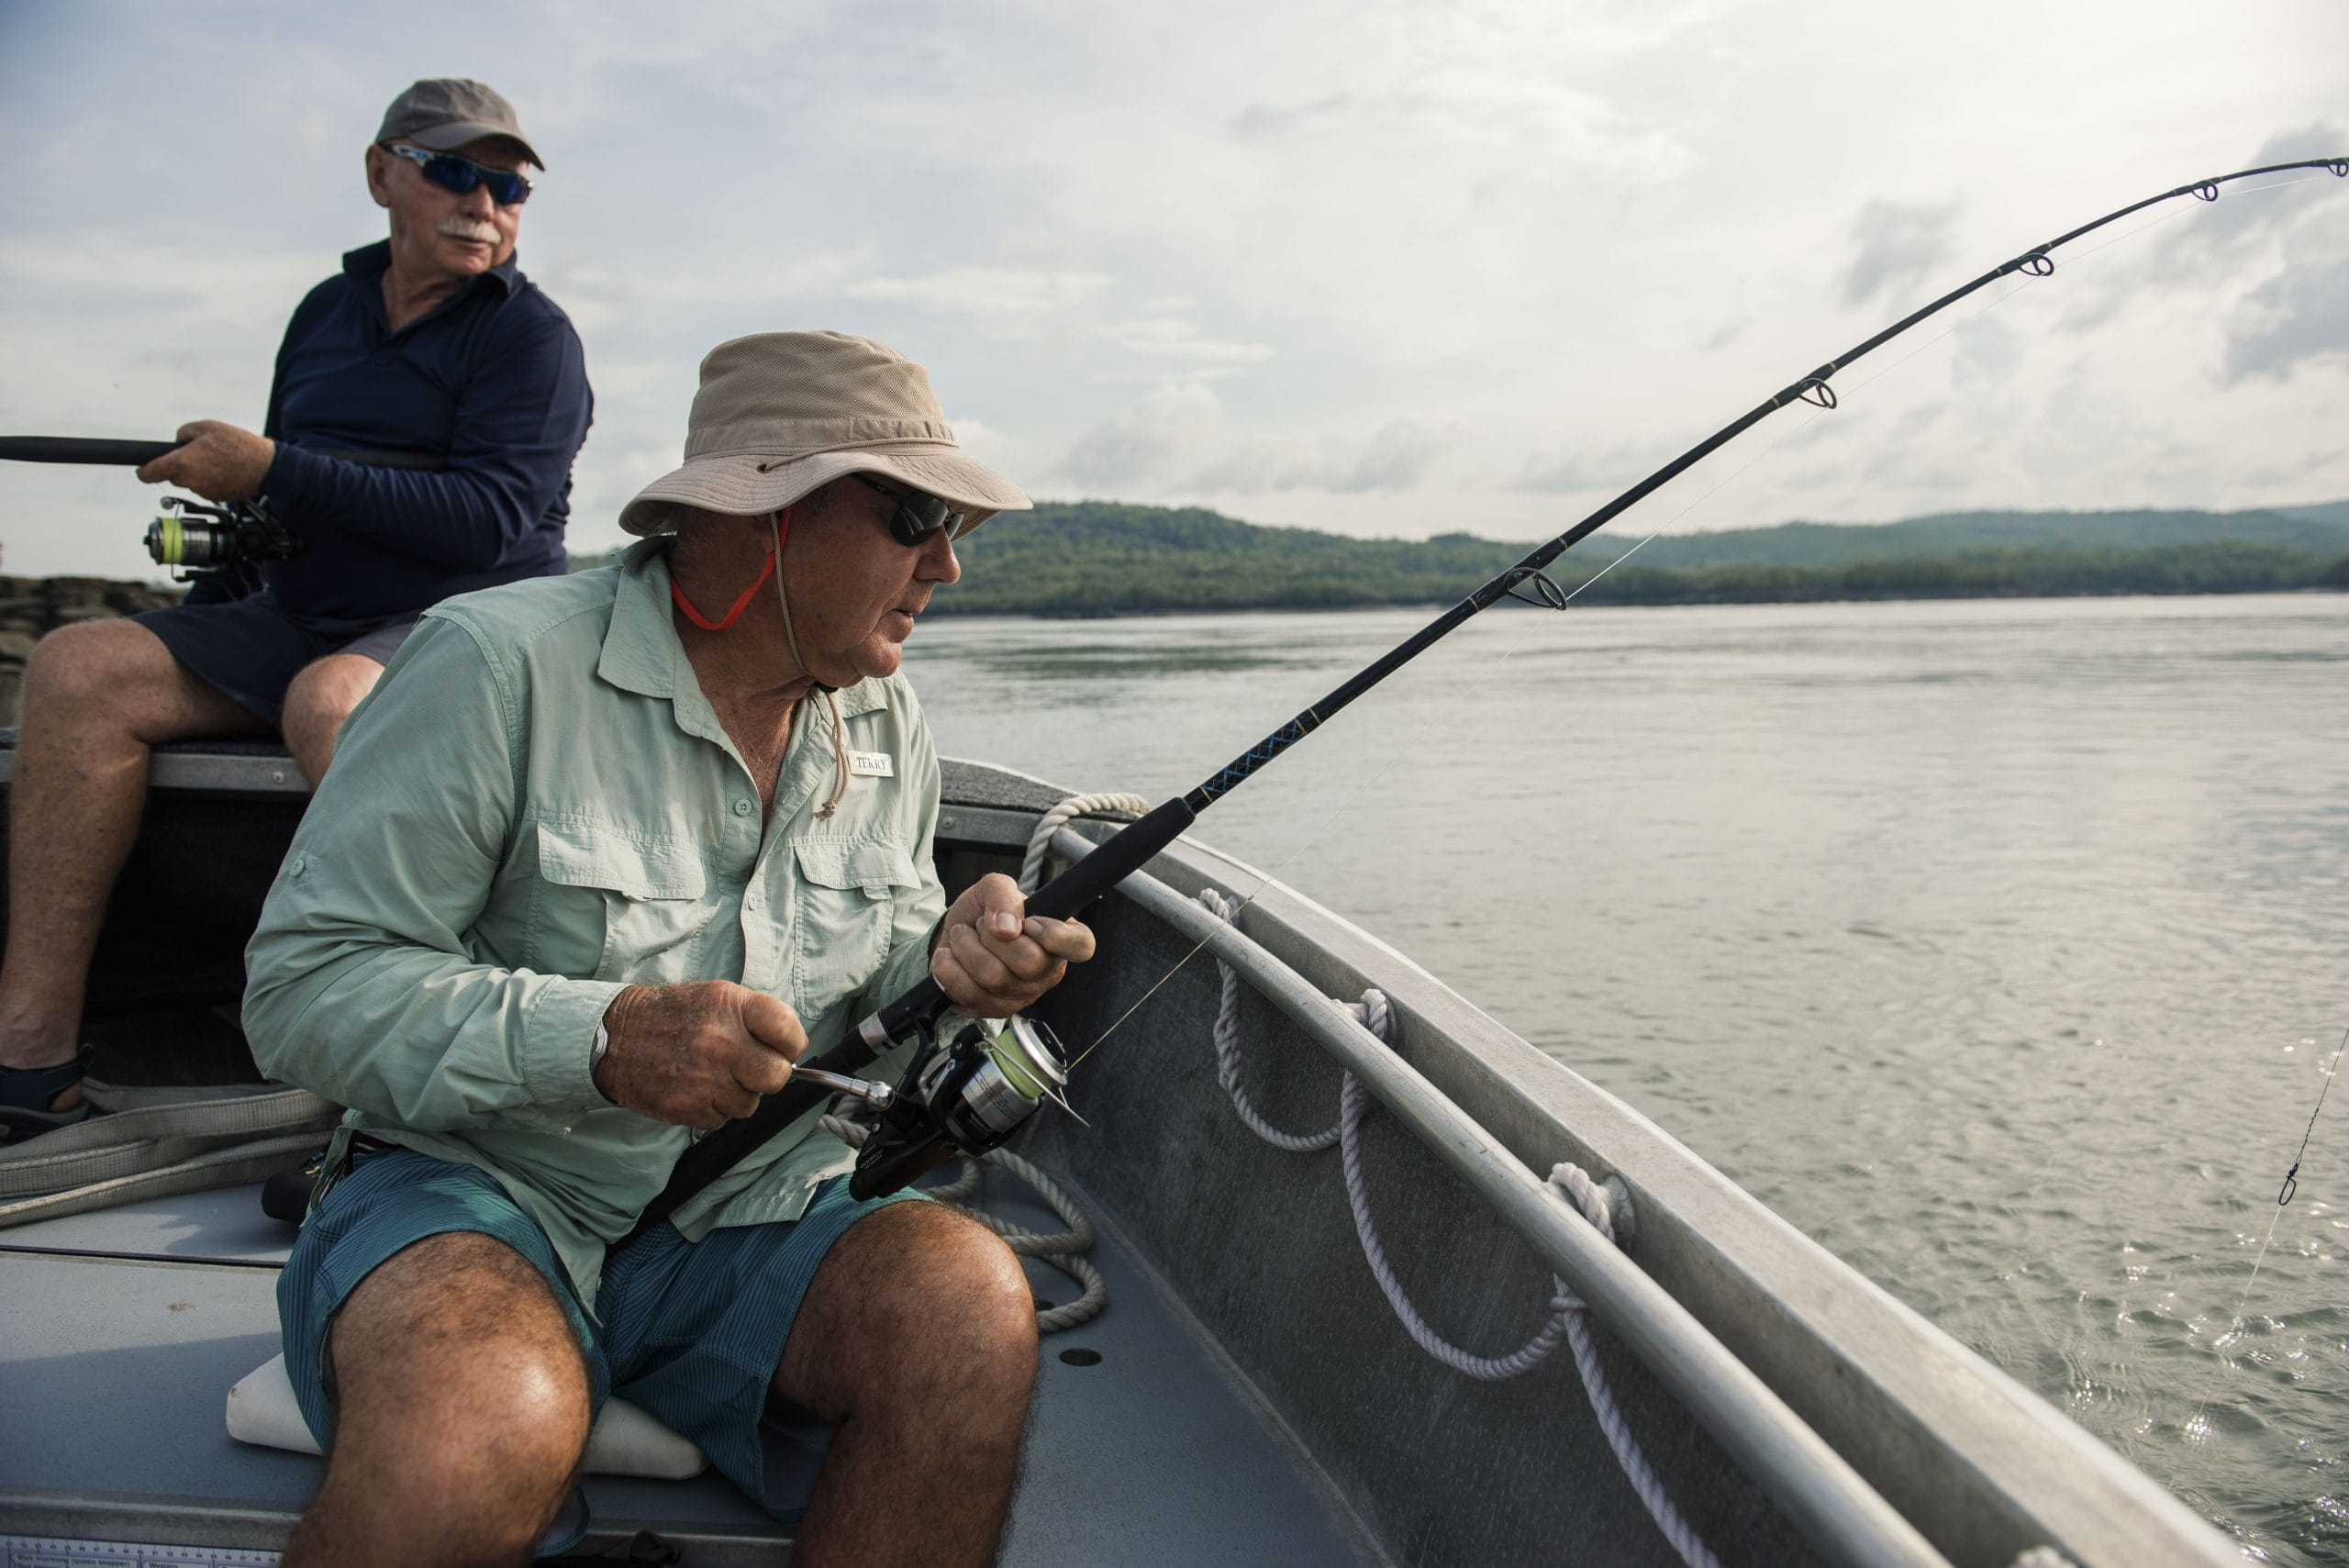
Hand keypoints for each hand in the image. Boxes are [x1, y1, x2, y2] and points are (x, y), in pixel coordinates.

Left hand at [136, 419, 275, 500]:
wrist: (266, 467)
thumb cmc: (239, 446)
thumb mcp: (207, 426)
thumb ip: (184, 432)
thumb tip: (179, 442)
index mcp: (182, 463)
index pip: (150, 473)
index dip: (143, 471)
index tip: (142, 470)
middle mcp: (189, 481)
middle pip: (172, 476)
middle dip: (180, 465)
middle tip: (198, 453)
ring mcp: (203, 492)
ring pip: (189, 482)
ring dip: (196, 472)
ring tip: (216, 460)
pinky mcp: (215, 498)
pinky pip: (204, 487)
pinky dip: (210, 480)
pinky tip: (224, 470)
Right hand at [592, 980, 806, 1127]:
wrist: (615, 1037)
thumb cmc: (672, 1016)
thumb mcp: (716, 997)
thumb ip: (756, 1018)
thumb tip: (791, 1050)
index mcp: (731, 1006)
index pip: (788, 1031)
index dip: (791, 1044)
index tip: (783, 1048)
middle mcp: (720, 1042)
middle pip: (777, 1076)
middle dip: (768, 1075)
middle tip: (750, 1068)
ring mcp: (703, 1078)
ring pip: (749, 1104)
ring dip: (737, 1095)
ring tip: (712, 1075)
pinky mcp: (685, 1107)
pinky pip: (721, 1120)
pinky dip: (712, 1109)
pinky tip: (695, 1088)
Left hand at [931, 872, 1095, 1016]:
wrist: (952, 937)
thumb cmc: (984, 914)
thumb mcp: (993, 888)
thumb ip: (1003, 895)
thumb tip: (1006, 927)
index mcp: (1059, 939)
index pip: (1081, 945)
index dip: (1056, 935)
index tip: (1028, 922)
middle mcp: (1046, 972)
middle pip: (1029, 962)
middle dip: (992, 936)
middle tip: (982, 925)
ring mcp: (1020, 996)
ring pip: (993, 976)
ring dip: (966, 947)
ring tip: (961, 936)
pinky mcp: (991, 1010)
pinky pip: (968, 992)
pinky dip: (948, 967)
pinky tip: (949, 956)